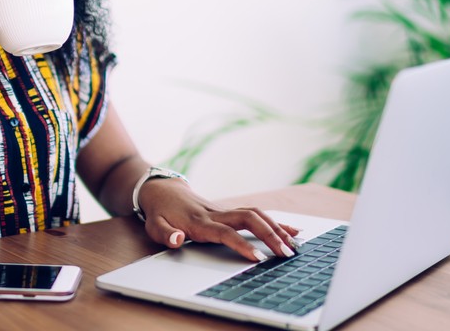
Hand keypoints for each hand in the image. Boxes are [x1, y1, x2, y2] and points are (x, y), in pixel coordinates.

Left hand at [138, 180, 301, 261]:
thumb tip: (178, 239)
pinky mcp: (230, 211)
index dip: (241, 244)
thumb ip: (166, 234)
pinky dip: (275, 221)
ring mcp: (224, 210)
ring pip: (256, 214)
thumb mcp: (154, 225)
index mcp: (199, 222)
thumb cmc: (160, 213)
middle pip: (249, 219)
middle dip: (269, 235)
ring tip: (294, 246)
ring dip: (277, 228)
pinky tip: (293, 230)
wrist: (163, 191)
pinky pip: (256, 214)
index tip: (257, 258)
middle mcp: (216, 214)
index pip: (225, 233)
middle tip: (286, 253)